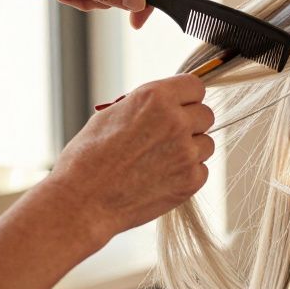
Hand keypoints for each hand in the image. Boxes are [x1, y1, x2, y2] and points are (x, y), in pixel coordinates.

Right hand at [37, 73, 215, 247]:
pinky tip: (162, 177)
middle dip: (190, 123)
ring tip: (161, 159)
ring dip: (191, 149)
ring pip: (206, 143)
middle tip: (169, 136)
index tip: (181, 106)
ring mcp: (186, 152)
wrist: (83, 202)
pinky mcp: (191, 180)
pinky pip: (202, 169)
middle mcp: (175, 121)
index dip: (187, 97)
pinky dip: (187, 173)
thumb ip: (145, 107)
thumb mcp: (110, 115)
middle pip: (206, 114)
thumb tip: (166, 105)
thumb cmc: (88, 159)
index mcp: (155, 98)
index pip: (195, 86)